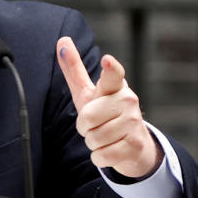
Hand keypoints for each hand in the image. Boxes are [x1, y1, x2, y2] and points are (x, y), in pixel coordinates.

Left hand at [56, 37, 160, 178]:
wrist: (132, 145)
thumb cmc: (105, 113)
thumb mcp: (87, 92)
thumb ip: (74, 68)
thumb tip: (62, 40)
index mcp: (114, 86)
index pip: (113, 75)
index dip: (110, 68)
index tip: (108, 60)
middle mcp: (128, 101)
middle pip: (88, 117)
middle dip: (84, 126)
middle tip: (96, 124)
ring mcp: (134, 122)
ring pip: (94, 138)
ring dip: (92, 142)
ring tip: (104, 136)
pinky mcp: (135, 144)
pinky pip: (102, 155)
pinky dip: (99, 156)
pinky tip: (110, 150)